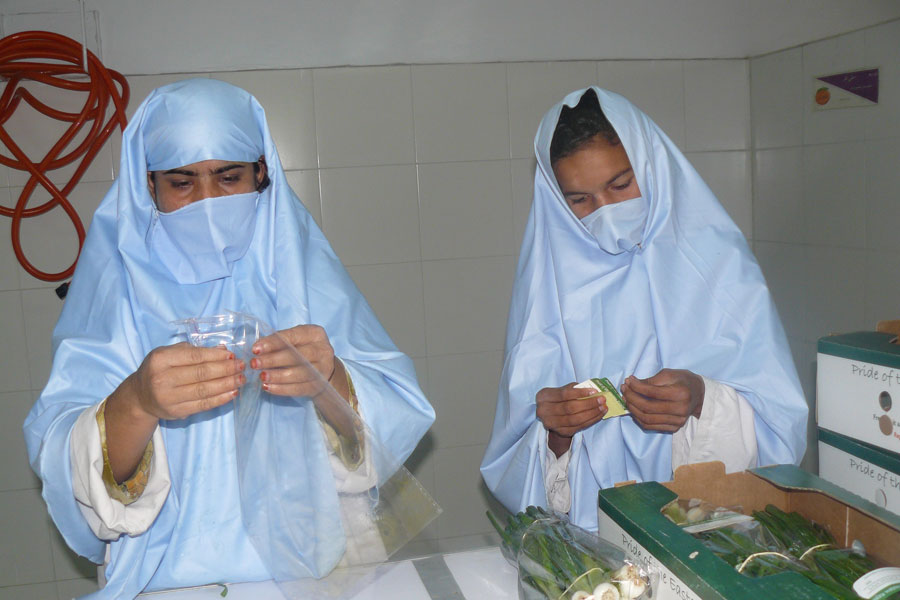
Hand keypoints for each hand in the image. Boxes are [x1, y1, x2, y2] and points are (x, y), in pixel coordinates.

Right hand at [105, 342, 243, 481]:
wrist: (140, 396)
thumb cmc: (159, 370)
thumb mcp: (169, 353)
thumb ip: (194, 350)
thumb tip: (223, 349)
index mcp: (161, 359)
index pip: (194, 357)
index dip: (216, 356)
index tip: (232, 355)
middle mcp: (162, 379)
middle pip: (201, 374)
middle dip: (225, 369)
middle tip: (242, 366)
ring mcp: (169, 398)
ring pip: (204, 390)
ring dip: (227, 385)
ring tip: (241, 379)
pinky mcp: (176, 412)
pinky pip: (203, 405)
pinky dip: (220, 399)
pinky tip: (232, 393)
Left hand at [250, 324, 336, 396]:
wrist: (322, 367)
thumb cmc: (302, 349)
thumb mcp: (294, 339)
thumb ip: (278, 341)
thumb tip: (257, 349)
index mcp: (315, 334)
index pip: (292, 337)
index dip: (273, 343)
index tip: (255, 349)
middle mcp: (323, 350)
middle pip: (297, 356)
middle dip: (273, 360)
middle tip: (255, 364)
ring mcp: (323, 369)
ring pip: (299, 374)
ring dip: (277, 376)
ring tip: (261, 377)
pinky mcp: (319, 385)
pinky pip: (299, 389)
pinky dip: (282, 389)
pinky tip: (268, 387)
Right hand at [536, 383, 607, 455]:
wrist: (553, 416)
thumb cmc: (560, 399)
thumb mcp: (562, 390)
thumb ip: (574, 388)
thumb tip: (592, 390)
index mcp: (543, 396)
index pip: (563, 394)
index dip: (580, 393)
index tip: (594, 391)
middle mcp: (543, 411)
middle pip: (569, 408)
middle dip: (589, 404)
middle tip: (602, 400)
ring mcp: (551, 423)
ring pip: (575, 419)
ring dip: (592, 413)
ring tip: (603, 407)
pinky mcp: (561, 432)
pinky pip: (579, 427)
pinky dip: (591, 421)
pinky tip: (599, 415)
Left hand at [621, 369, 704, 431]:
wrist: (699, 394)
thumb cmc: (683, 381)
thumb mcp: (669, 374)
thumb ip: (650, 380)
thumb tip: (631, 384)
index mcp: (680, 393)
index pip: (652, 392)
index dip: (636, 387)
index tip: (628, 381)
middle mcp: (680, 409)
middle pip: (648, 407)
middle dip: (631, 398)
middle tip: (624, 389)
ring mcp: (678, 421)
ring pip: (647, 419)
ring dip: (632, 409)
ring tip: (626, 398)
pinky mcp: (674, 428)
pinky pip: (650, 426)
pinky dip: (638, 418)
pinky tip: (633, 408)